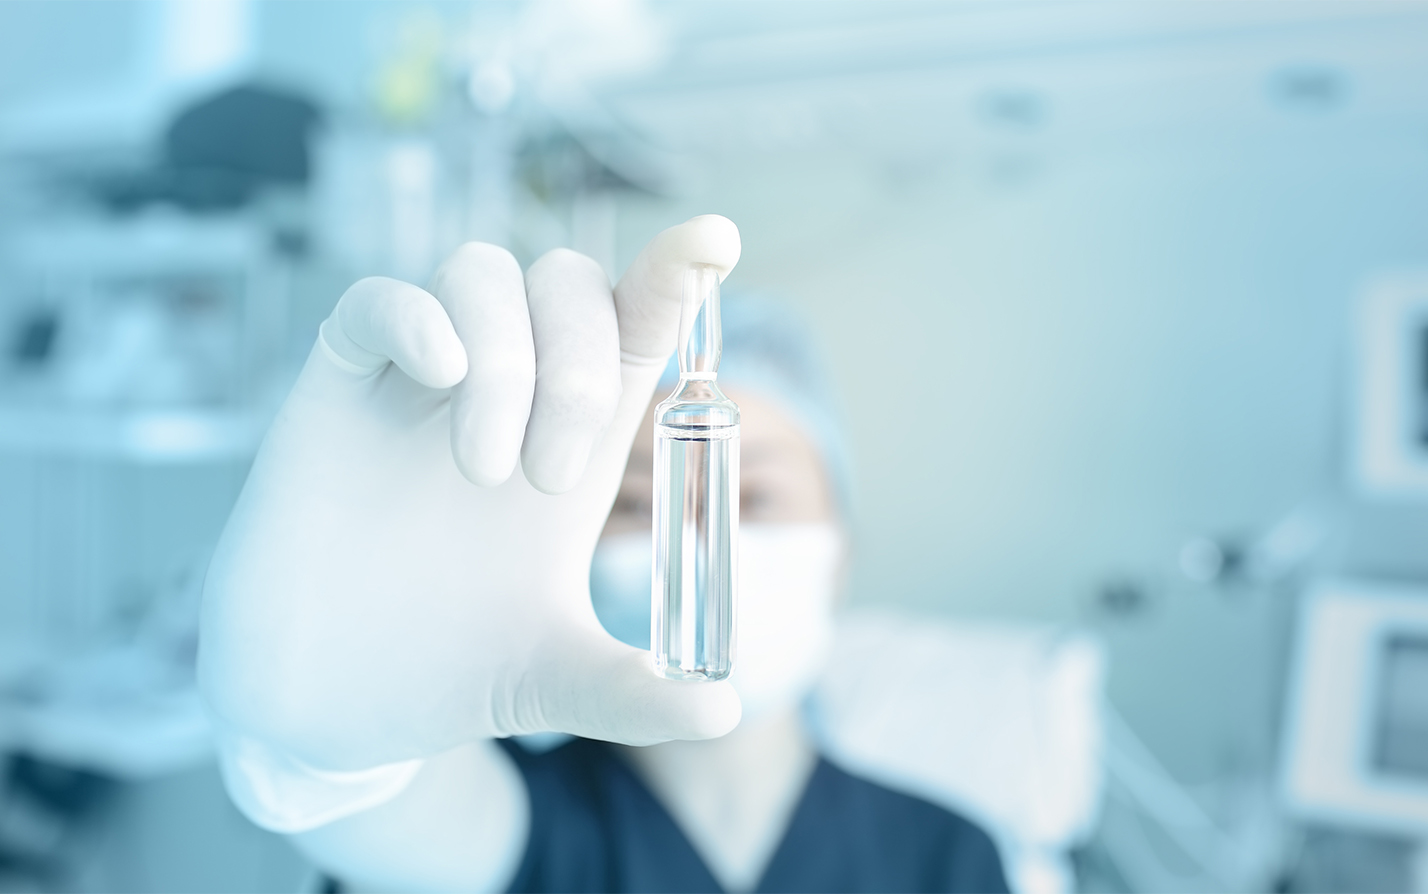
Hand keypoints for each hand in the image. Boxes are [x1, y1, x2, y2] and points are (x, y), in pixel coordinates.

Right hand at [199, 216, 742, 771]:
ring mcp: (422, 381)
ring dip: (507, 356)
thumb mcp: (558, 681)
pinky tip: (439, 378)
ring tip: (486, 469)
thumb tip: (724, 714)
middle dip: (580, 360)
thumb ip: (635, 692)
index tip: (715, 243)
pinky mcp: (342, 385)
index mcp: (574, 438)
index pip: (634, 323)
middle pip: (568, 282)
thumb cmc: (451, 672)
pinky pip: (378, 299)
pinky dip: (417, 317)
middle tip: (548, 478)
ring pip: (483, 271)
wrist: (332, 702)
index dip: (674, 273)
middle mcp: (508, 392)